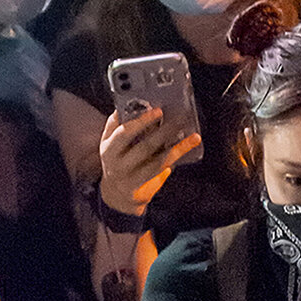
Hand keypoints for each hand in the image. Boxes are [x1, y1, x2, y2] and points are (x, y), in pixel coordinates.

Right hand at [95, 102, 201, 216]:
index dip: (141, 121)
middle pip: (144, 147)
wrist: (116, 196)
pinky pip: (162, 170)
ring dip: (177, 147)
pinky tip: (188, 147)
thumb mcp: (112, 144)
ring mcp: (129, 178)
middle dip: (164, 132)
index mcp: (108, 148)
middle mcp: (116, 164)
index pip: (124, 133)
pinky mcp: (141, 188)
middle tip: (180, 120)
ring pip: (157, 161)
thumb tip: (132, 105)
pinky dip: (177, 156)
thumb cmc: (118, 161)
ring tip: (192, 136)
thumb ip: (118, 125)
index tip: (158, 111)